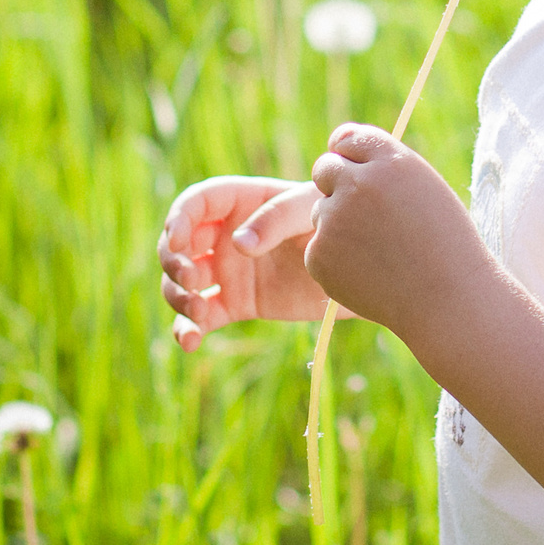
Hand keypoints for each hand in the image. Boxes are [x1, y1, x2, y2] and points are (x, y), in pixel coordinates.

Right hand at [157, 175, 346, 349]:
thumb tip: (237, 243)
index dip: (178, 219)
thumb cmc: (342, 223)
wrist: (368, 267)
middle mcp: (227, 235)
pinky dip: (187, 330)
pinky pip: (201, 318)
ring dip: (178, 297)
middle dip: (175, 262)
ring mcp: (229, 271)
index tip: (178, 240)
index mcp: (243, 201)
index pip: (196, 204)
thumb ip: (276, 219)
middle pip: (179, 245)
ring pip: (181, 283)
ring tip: (199, 313)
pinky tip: (190, 342)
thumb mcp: (313, 210)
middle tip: (194, 279)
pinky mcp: (237, 303)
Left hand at [305, 124, 492, 334]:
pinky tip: (371, 272)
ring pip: (319, 212)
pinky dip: (338, 260)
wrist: (449, 298)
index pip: (348, 138)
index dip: (350, 154)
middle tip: (364, 213)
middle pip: (323, 168)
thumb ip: (385, 167)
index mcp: (391, 161)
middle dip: (336, 184)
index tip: (358, 170)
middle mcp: (358, 184)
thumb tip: (340, 151)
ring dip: (339, 225)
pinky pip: (319, 248)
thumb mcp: (425, 188)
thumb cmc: (445, 242)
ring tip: (381, 250)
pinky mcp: (319, 255)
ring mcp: (335, 220)